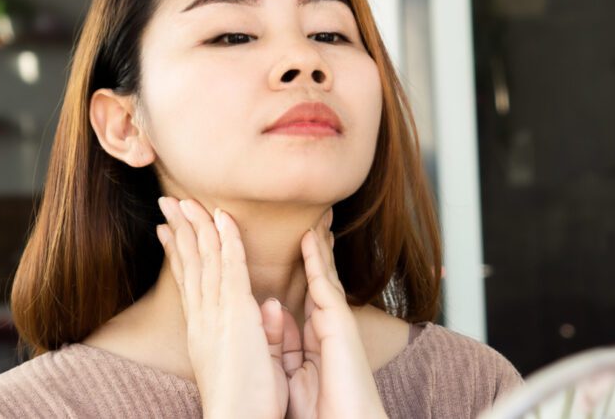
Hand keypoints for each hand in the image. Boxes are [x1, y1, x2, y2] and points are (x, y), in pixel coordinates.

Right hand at [156, 197, 286, 418]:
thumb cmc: (249, 402)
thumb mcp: (254, 358)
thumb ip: (260, 331)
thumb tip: (267, 309)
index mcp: (203, 331)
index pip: (189, 283)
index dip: (179, 254)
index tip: (169, 231)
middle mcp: (203, 318)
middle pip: (188, 264)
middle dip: (179, 230)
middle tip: (168, 203)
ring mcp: (215, 313)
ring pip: (203, 259)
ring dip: (195, 225)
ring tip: (183, 199)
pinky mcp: (235, 312)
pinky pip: (229, 266)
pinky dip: (225, 239)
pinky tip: (221, 217)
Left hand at [280, 208, 387, 418]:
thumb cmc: (322, 411)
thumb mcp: (293, 370)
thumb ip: (284, 340)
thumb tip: (275, 309)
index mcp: (318, 335)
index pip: (309, 291)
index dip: (305, 266)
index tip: (300, 240)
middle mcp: (329, 324)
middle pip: (321, 276)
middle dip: (317, 247)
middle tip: (314, 217)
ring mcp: (337, 322)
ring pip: (325, 273)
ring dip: (319, 243)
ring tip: (315, 215)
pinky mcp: (339, 325)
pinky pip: (325, 285)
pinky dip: (316, 260)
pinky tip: (311, 238)